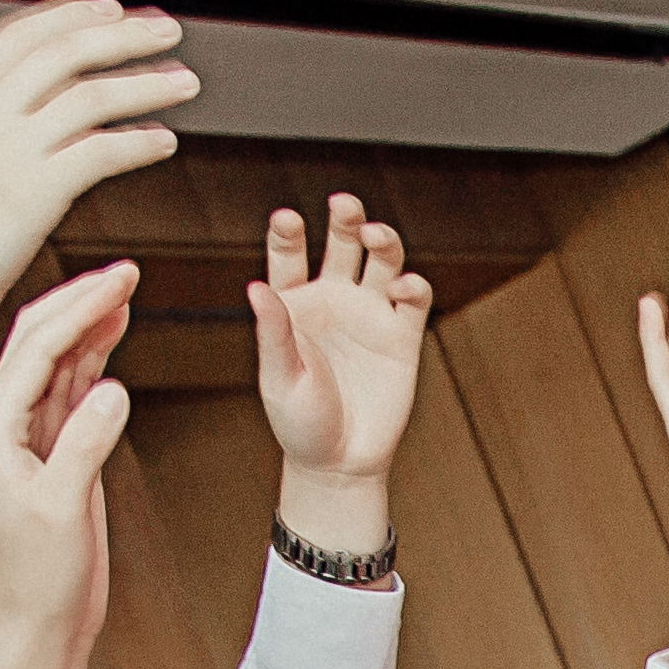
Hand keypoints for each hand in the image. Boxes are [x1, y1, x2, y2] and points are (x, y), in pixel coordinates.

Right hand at [0, 0, 190, 467]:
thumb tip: (28, 112)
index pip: (20, 35)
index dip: (71, 15)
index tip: (110, 9)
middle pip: (63, 52)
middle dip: (123, 36)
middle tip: (166, 32)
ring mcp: (5, 150)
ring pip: (91, 95)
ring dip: (146, 84)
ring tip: (184, 82)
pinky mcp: (35, 191)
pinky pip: (103, 150)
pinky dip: (140, 141)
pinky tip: (163, 142)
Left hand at [0, 262, 137, 652]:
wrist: (37, 622)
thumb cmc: (37, 577)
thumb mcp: (62, 507)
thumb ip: (85, 443)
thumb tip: (113, 388)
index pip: (37, 348)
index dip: (80, 308)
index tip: (120, 280)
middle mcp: (2, 423)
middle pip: (41, 341)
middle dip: (83, 301)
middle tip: (126, 271)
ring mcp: (28, 437)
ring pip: (59, 363)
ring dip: (90, 325)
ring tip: (124, 291)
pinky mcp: (53, 454)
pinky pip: (74, 393)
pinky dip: (95, 361)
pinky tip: (113, 338)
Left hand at [250, 192, 430, 527]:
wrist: (341, 464)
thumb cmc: (299, 423)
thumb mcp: (280, 379)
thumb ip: (273, 333)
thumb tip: (256, 287)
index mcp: (294, 304)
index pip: (290, 255)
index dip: (288, 233)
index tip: (286, 220)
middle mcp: (333, 300)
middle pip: (342, 242)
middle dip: (345, 218)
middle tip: (343, 205)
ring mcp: (370, 315)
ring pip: (381, 259)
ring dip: (382, 239)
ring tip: (375, 235)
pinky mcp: (403, 337)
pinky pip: (412, 299)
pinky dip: (412, 285)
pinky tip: (402, 286)